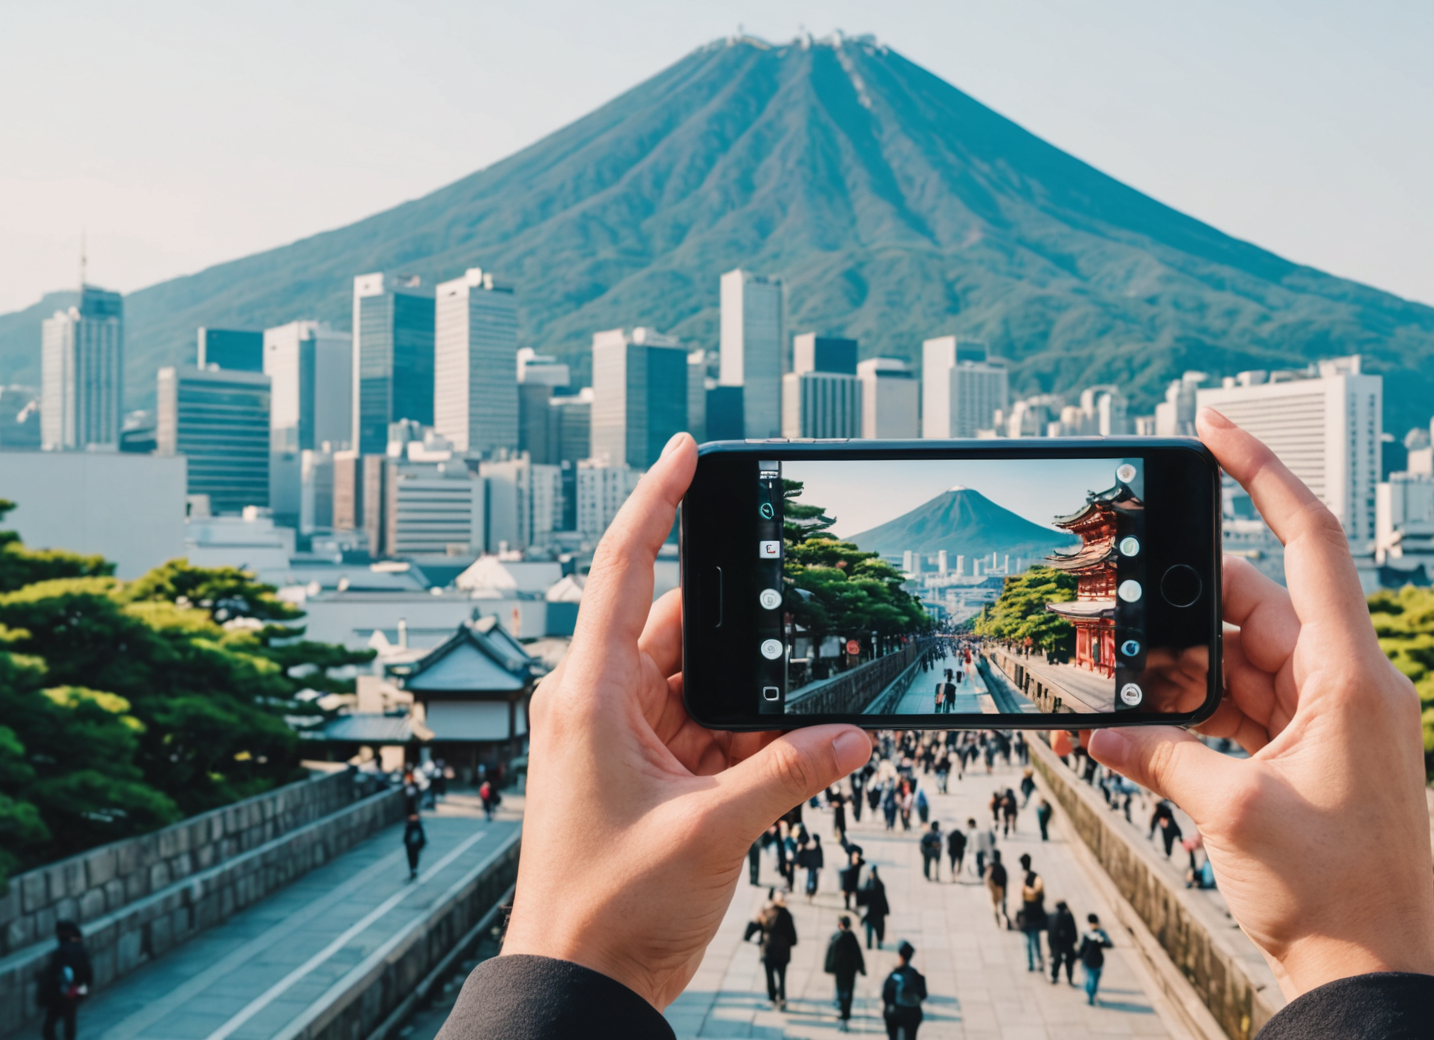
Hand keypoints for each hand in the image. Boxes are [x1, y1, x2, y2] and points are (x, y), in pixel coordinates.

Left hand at [500, 433, 872, 1008]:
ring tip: (810, 697)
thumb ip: (787, 774)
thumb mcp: (709, 831)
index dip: (656, 502)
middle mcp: (600, 704)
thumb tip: (851, 735)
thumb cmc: (606, 907)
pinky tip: (801, 747)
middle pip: (680, 628)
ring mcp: (624, 741)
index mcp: (588, 694)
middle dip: (744, 628)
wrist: (582, 982)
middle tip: (800, 608)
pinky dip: (754, 738)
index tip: (686, 451)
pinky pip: (712, 733)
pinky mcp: (650, 778)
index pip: (624, 569)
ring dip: (755, 697)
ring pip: (703, 685)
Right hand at [1060, 407, 1433, 995]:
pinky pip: (1244, 707)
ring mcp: (1331, 721)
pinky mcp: (1311, 756)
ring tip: (1117, 665)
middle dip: (1182, 599)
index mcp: (1353, 677)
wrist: (1369, 971)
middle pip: (1256, 603)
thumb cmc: (1334, 895)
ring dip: (1183, 663)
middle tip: (1115, 589)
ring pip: (1243, 657)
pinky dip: (1196, 709)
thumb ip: (1160, 755)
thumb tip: (1097, 729)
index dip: (1262, 475)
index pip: (1312, 542)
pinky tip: (1143, 717)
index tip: (1214, 427)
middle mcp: (1348, 685)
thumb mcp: (1231, 813)